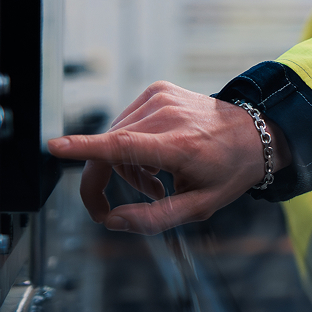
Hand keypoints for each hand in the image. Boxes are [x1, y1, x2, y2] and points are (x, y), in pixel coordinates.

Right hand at [47, 81, 291, 234]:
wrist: (256, 133)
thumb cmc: (229, 170)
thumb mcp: (200, 207)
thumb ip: (154, 219)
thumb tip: (113, 221)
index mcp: (179, 145)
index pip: (123, 145)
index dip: (85, 148)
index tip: (54, 146)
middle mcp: (168, 116)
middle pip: (109, 150)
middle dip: (104, 183)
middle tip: (111, 211)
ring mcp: (162, 98)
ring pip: (113, 138)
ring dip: (124, 166)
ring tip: (155, 183)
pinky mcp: (158, 90)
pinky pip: (125, 123)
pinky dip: (132, 145)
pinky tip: (156, 159)